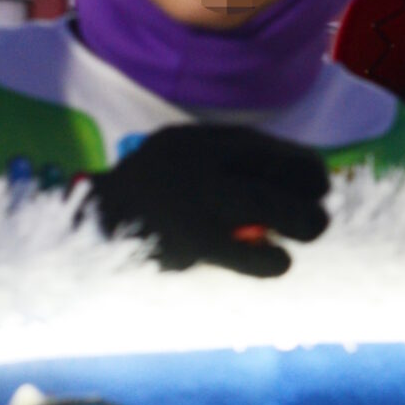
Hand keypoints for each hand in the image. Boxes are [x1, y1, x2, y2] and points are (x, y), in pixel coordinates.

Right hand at [85, 124, 330, 276]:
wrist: (85, 230)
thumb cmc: (145, 201)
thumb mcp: (181, 164)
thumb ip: (225, 167)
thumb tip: (291, 184)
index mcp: (197, 141)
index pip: (266, 147)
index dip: (302, 165)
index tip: (318, 183)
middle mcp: (196, 161)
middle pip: (273, 170)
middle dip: (309, 192)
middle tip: (319, 216)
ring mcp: (191, 198)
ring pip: (265, 201)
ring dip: (300, 219)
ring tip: (312, 230)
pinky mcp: (185, 240)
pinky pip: (240, 251)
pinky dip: (268, 258)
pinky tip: (280, 262)